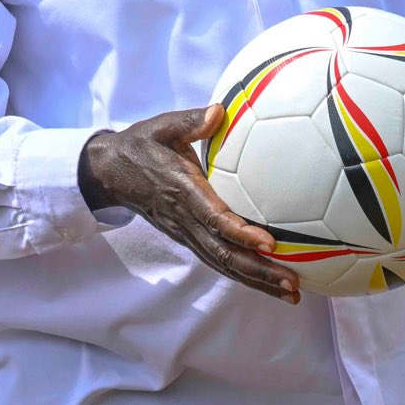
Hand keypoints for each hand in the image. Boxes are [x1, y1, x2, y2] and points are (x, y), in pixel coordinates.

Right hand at [80, 106, 300, 303]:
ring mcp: (186, 233)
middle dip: (260, 271)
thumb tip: (219, 111)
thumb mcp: (162, 126)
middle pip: (225, 254)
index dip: (242, 233)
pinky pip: (217, 260)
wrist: (111, 172)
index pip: (215, 219)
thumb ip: (190, 120)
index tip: (270, 243)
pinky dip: (244, 275)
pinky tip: (269, 282)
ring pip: (223, 263)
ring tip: (291, 293)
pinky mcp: (188, 237)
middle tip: (293, 283)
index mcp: (183, 192)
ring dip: (257, 280)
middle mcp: (186, 220)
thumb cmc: (142, 144)